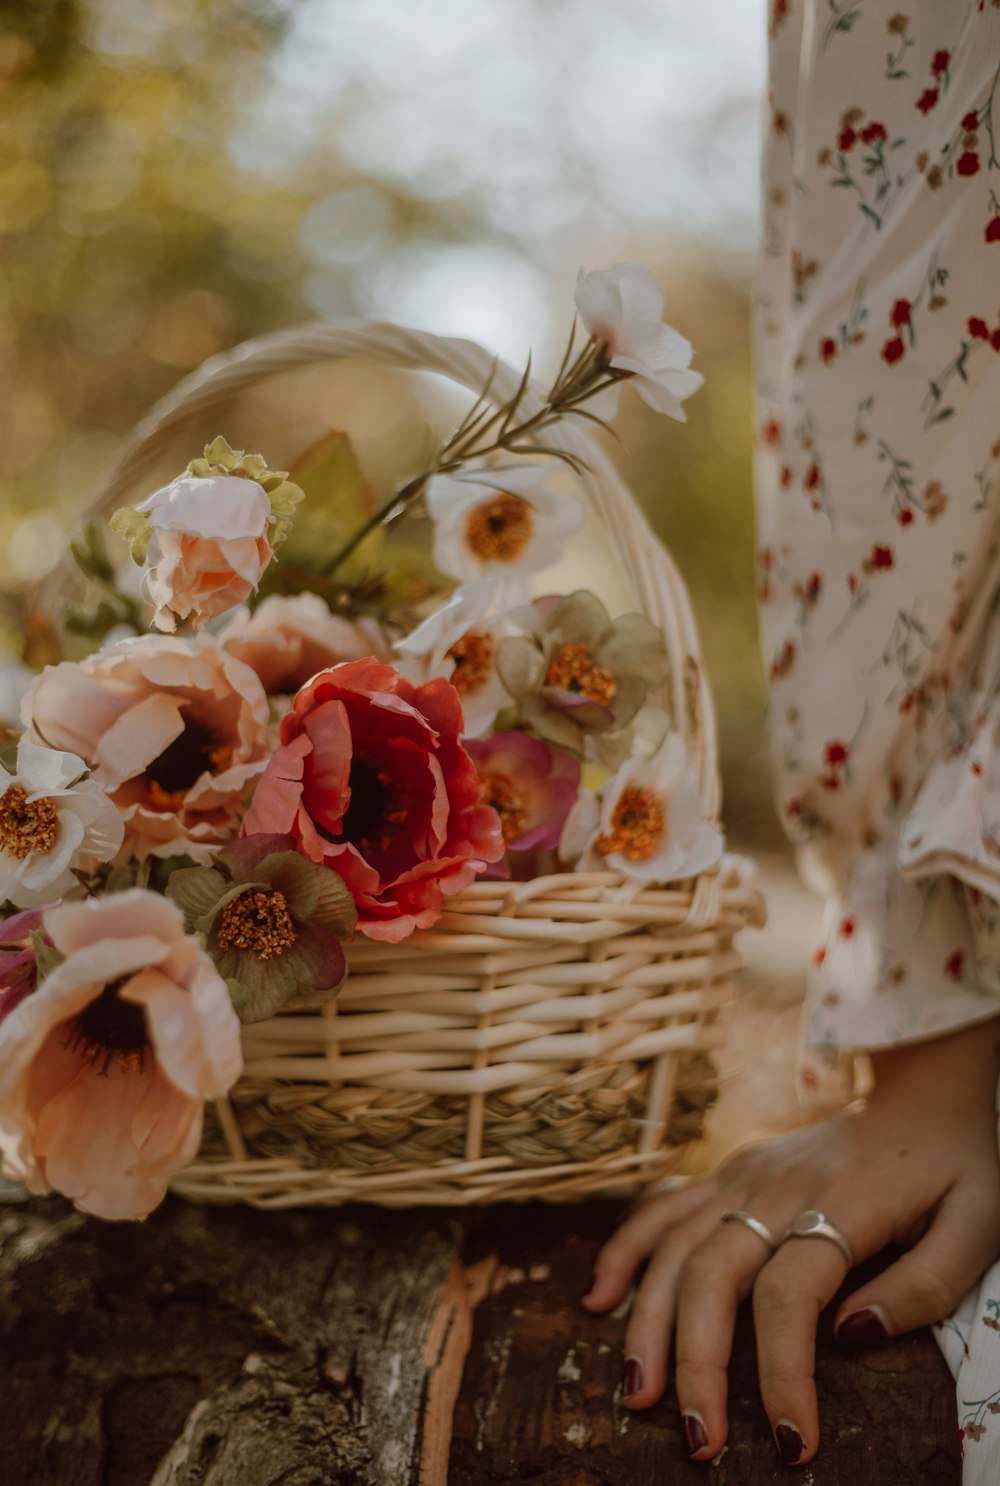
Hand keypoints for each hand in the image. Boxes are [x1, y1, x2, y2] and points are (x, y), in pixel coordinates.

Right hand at [583, 1016, 999, 1464]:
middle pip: (712, 1275)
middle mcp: (778, 1187)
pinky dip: (624, 1251)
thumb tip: (850, 1336)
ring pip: (674, 1246)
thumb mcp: (979, 1225)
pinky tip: (598, 1299)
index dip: (782, 1373)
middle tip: (699, 1439)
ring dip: (647, 1320)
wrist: (925, 1088)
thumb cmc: (958, 1164)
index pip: (790, 1298)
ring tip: (637, 1393)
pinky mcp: (729, 1169)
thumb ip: (923, 1287)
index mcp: (842, 1205)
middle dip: (695, 1362)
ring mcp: (744, 1173)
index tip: (793, 1442)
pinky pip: (662, 1208)